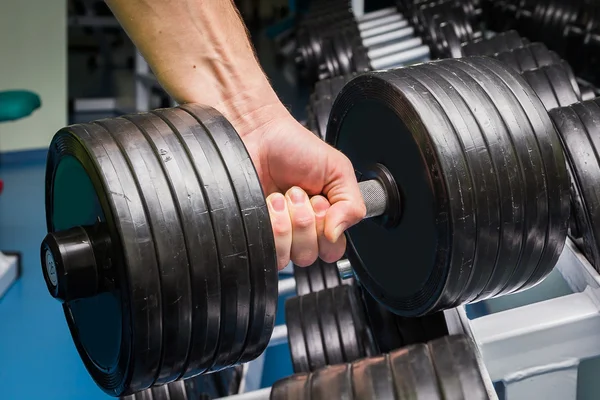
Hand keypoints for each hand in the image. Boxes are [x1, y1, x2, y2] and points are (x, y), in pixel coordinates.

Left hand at [231, 103, 365, 269]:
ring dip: (287, 222)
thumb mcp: (338, 170)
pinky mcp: (257, 232)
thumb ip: (352, 204)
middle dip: (305, 220)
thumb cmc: (295, 147)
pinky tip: (269, 203)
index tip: (320, 200)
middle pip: (311, 255)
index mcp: (326, 219)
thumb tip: (338, 234)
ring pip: (289, 255)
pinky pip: (269, 249)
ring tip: (282, 196)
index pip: (333, 249)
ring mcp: (278, 233)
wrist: (260, 135)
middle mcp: (302, 231)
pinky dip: (271, 224)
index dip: (327, 229)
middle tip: (298, 193)